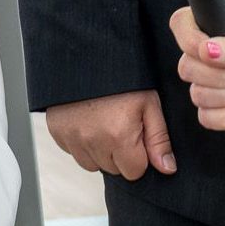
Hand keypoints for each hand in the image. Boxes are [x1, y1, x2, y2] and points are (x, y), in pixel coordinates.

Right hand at [46, 90, 175, 179]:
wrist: (87, 53)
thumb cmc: (124, 77)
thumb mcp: (149, 103)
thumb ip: (159, 139)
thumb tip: (167, 169)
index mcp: (119, 136)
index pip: (134, 172)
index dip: (140, 155)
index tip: (138, 134)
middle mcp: (92, 142)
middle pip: (114, 169)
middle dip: (121, 154)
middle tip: (122, 123)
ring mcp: (72, 138)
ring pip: (93, 164)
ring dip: (101, 151)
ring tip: (105, 121)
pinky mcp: (57, 133)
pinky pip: (74, 152)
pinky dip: (83, 143)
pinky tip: (89, 120)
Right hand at [169, 5, 224, 131]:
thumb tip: (208, 50)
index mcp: (209, 28)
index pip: (181, 25)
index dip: (192, 42)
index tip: (213, 52)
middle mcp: (202, 54)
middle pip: (187, 68)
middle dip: (223, 75)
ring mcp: (204, 82)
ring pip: (198, 95)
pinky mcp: (211, 107)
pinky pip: (205, 117)